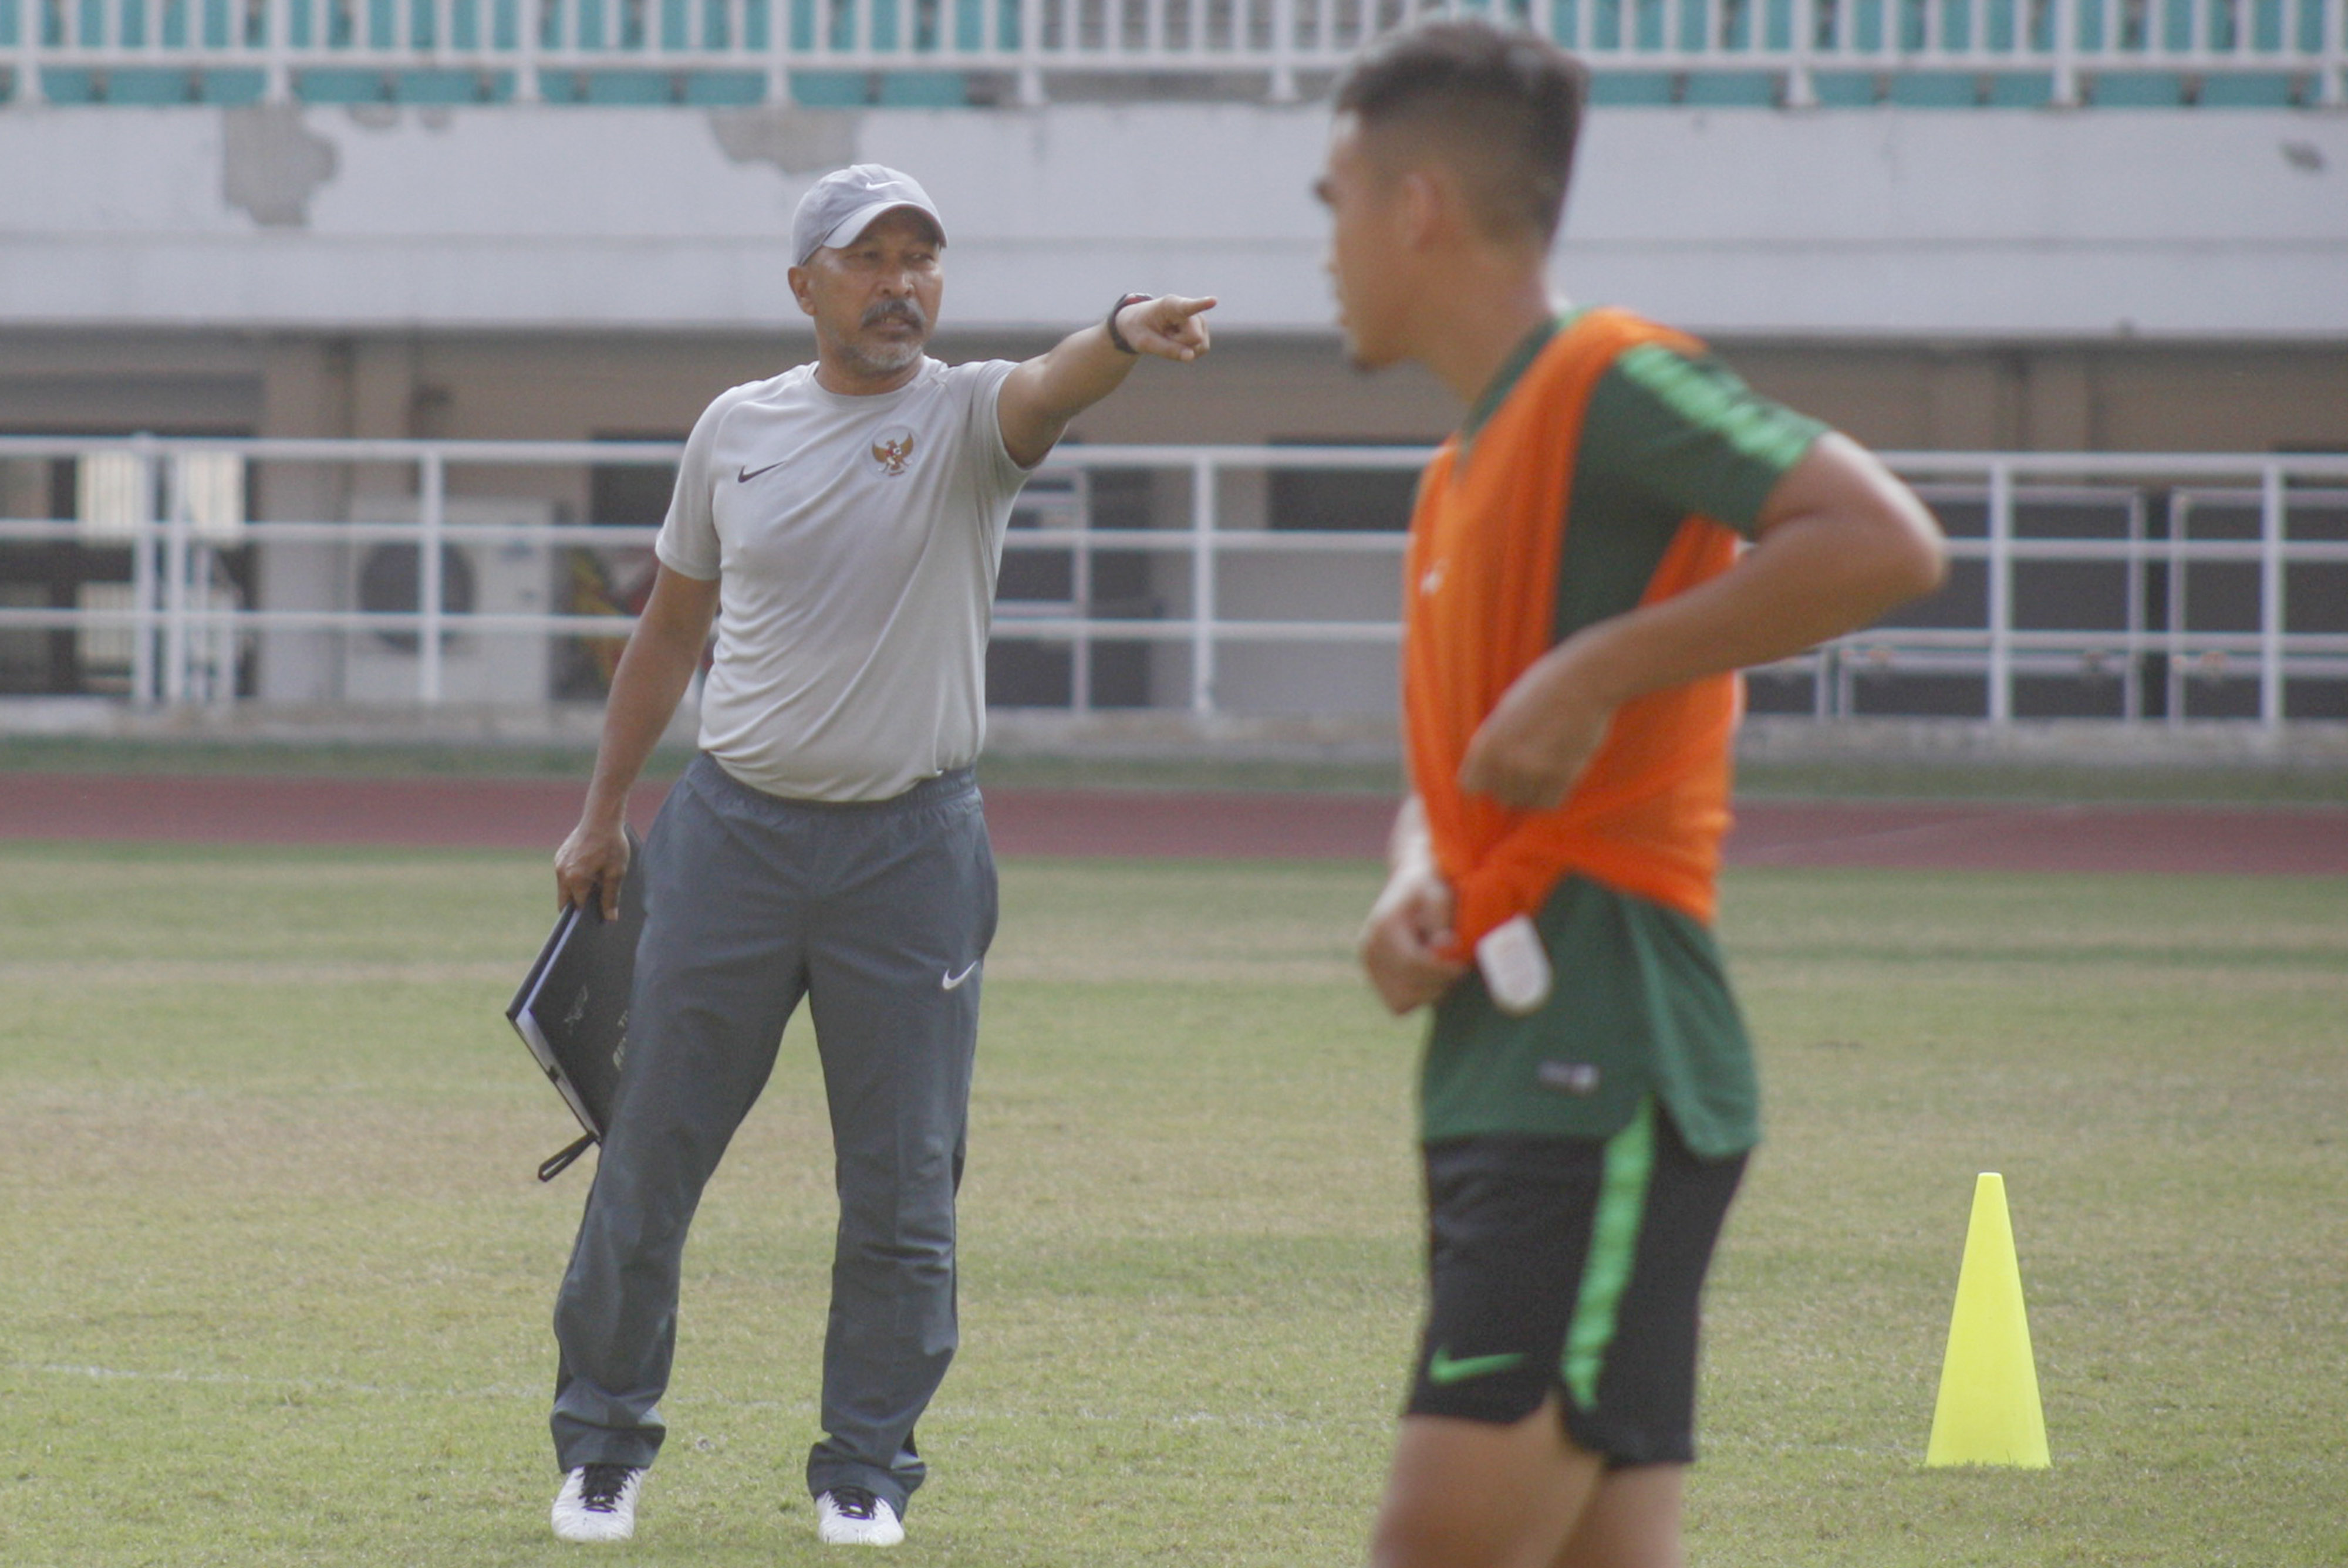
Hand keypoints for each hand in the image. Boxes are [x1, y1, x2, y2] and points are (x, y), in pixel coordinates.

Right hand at [555, 817, 630, 919]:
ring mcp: (559, 863)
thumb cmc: (611, 845)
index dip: (587, 915)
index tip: (596, 920)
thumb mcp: (616, 873)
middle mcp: (562, 873)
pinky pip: (565, 874)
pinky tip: (591, 873)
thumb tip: (610, 919)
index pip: (577, 907)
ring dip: (576, 891)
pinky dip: (574, 878)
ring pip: (564, 887)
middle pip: (565, 900)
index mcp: (575, 880)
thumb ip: (611, 897)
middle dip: (577, 906)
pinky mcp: (560, 855)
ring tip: (595, 888)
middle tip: (594, 909)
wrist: (601, 817)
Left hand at [1115, 295, 1216, 361]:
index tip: (1214, 301)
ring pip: (1198, 346)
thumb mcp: (1144, 342)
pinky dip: (1186, 351)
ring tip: (1169, 336)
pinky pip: (1199, 350)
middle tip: (1163, 336)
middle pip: (1194, 338)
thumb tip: (1191, 357)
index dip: (1202, 304)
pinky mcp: (1203, 331)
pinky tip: (1176, 340)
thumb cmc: (1139, 329)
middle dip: (1179, 345)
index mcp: (1171, 305)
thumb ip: (1166, 349)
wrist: (1141, 323)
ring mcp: (1199, 321)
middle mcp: (1190, 311)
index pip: (1188, 306)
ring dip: (1182, 348)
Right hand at [1358, 863, 1468, 1015]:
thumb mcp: (1439, 893)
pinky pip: (1397, 1003)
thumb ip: (1441, 919)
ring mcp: (1368, 964)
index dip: (1442, 970)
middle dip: (1438, 983)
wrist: (1409, 882)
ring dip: (1428, 992)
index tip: (1462, 966)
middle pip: (1407, 987)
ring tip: (1443, 971)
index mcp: (1383, 927)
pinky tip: (1429, 976)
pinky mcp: (1373, 975)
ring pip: (1401, 1001)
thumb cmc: (1429, 886)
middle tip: (1458, 969)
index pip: (1412, 963)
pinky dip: (1416, 996)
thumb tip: (1444, 946)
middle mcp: (1369, 948)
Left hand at [1458, 646, 1617, 811]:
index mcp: (1486, 742)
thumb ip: (1493, 741)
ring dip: (1530, 789)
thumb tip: (1488, 770)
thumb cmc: (1544, 688)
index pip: (1469, 786)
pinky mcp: (1564, 776)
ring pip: (1523, 802)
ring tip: (1542, 763)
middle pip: (1498, 796)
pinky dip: (1551, 793)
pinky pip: (1549, 803)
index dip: (1482, 779)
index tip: (1493, 770)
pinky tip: (1556, 772)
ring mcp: (1536, 771)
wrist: (1585, 681)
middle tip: (1527, 760)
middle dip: (1508, 783)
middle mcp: (1506, 761)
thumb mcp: (1505, 711)